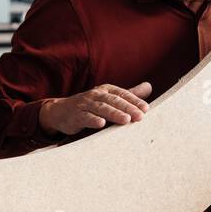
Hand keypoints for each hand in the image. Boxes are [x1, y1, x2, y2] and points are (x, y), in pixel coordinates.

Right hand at [38, 82, 152, 135]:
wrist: (61, 111)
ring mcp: (85, 105)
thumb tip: (149, 87)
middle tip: (140, 116)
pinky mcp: (76, 115)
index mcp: (106, 90)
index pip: (122, 94)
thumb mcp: (109, 97)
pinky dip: (93, 120)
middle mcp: (96, 95)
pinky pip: (85, 117)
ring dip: (114, 114)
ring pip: (101, 108)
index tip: (146, 109)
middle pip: (114, 101)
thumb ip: (128, 94)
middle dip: (128, 108)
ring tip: (126, 120)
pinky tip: (101, 124)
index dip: (134, 101)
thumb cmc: (90, 105)